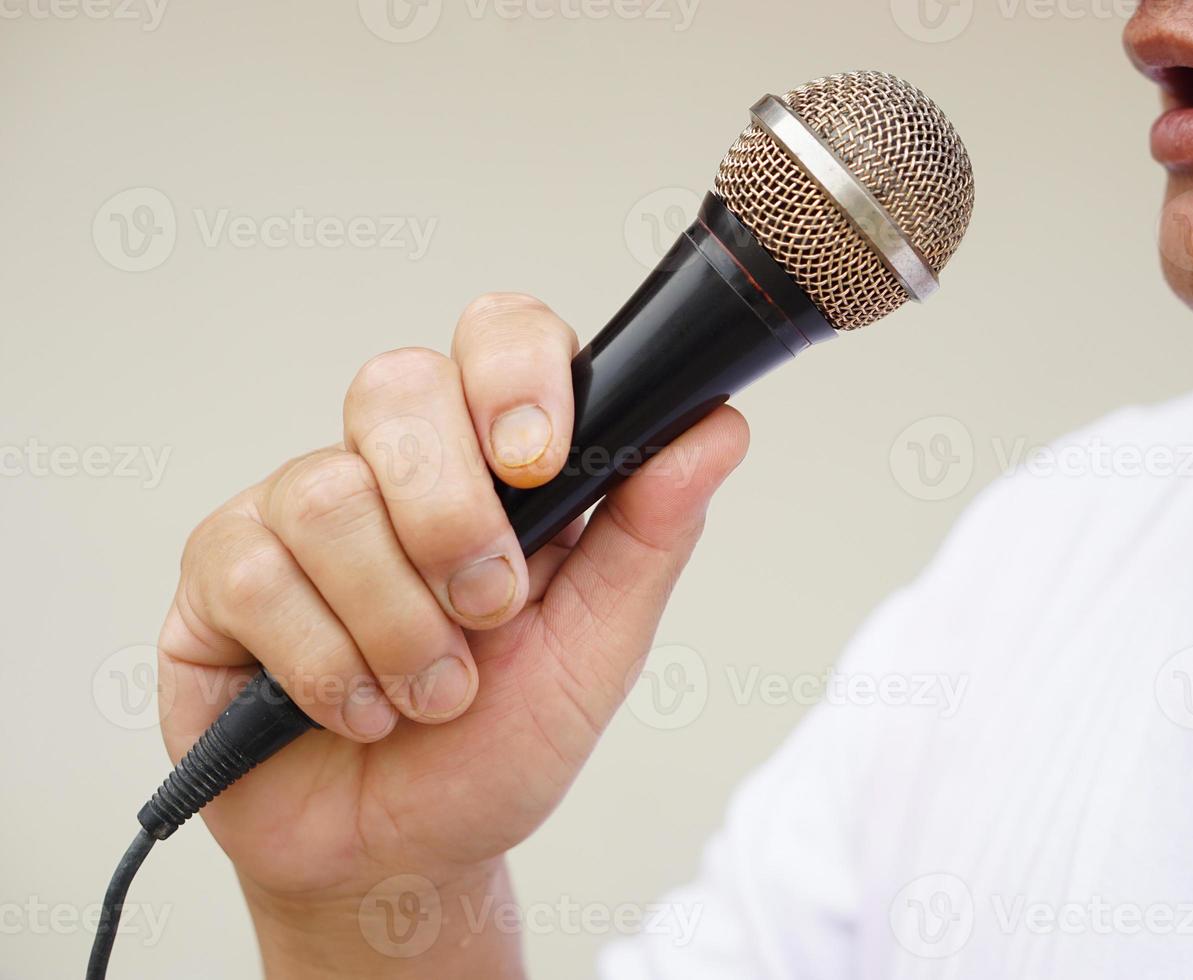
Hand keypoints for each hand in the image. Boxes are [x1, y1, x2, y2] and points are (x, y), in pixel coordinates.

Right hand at [156, 293, 747, 975]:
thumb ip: (650, 535)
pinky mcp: (220, 573)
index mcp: (490, 462)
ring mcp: (294, 511)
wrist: (403, 856)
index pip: (496, 336)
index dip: (514, 374)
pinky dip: (328, 667)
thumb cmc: (499, 746)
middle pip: (396, 387)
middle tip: (490, 611)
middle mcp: (389, 466)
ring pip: (328, 494)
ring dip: (399, 622)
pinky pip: (257, 574)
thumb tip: (717, 430)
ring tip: (433, 695)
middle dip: (453, 518)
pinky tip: (358, 712)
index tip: (538, 464)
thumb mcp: (598, 648)